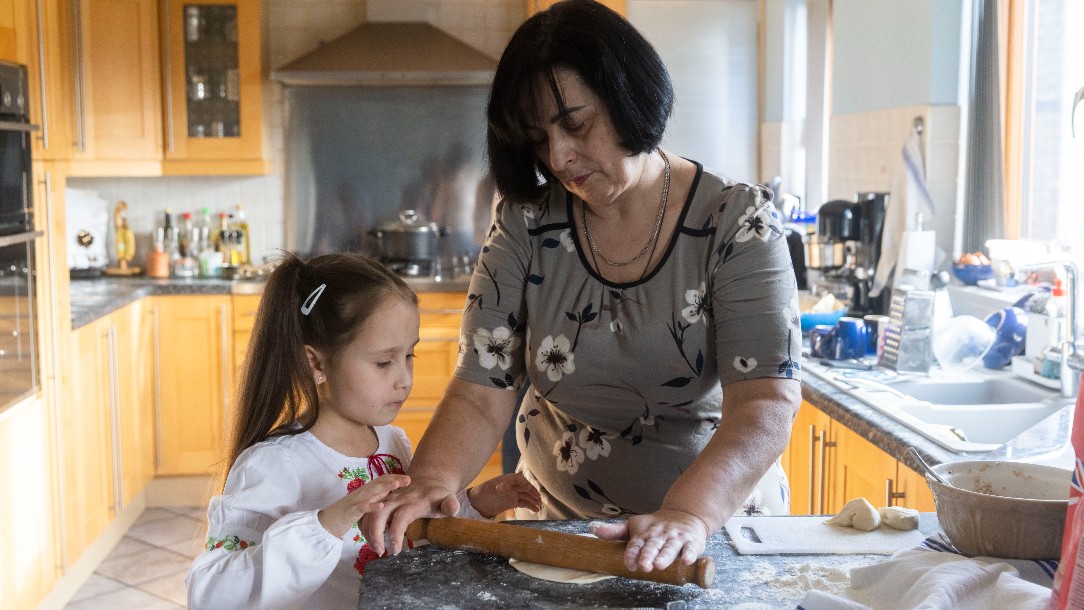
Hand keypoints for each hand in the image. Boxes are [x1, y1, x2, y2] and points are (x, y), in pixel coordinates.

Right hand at [317, 474, 408, 538]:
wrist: (327, 522)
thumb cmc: (347, 514)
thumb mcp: (365, 505)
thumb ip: (375, 500)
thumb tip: (391, 499)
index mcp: (367, 491)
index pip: (382, 480)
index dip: (395, 477)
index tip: (408, 479)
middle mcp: (363, 493)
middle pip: (380, 483)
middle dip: (394, 480)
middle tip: (408, 479)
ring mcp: (356, 500)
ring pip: (372, 491)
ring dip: (385, 487)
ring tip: (397, 485)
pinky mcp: (350, 511)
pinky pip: (362, 507)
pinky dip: (371, 506)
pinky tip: (381, 505)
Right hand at [359, 476, 460, 555]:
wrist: (429, 480)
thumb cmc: (438, 496)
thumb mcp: (448, 499)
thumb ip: (451, 505)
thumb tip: (452, 510)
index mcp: (414, 501)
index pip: (401, 517)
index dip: (396, 535)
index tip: (396, 551)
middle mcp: (397, 498)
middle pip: (379, 514)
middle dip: (375, 534)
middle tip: (380, 552)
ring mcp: (387, 499)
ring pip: (369, 513)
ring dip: (368, 532)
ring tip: (376, 548)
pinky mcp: (381, 501)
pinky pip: (366, 513)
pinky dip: (365, 527)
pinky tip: (372, 539)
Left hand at [467, 473, 541, 518]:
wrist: (475, 505)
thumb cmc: (480, 494)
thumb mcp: (486, 490)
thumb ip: (495, 488)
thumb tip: (503, 486)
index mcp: (505, 480)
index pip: (519, 479)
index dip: (526, 483)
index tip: (531, 490)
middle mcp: (510, 486)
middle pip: (524, 487)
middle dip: (532, 492)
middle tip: (539, 499)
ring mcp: (512, 494)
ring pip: (525, 495)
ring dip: (533, 499)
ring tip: (539, 506)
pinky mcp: (511, 502)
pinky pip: (523, 503)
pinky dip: (529, 505)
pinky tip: (535, 509)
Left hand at [590, 509, 708, 571]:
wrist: (684, 514)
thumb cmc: (655, 525)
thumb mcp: (634, 526)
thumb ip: (614, 531)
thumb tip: (592, 528)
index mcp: (644, 534)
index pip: (636, 544)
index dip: (632, 553)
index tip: (629, 563)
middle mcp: (659, 536)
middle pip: (652, 546)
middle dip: (648, 555)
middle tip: (644, 565)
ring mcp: (675, 538)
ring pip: (670, 547)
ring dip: (665, 556)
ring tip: (659, 564)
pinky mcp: (691, 542)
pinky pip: (691, 548)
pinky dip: (690, 554)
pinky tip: (687, 560)